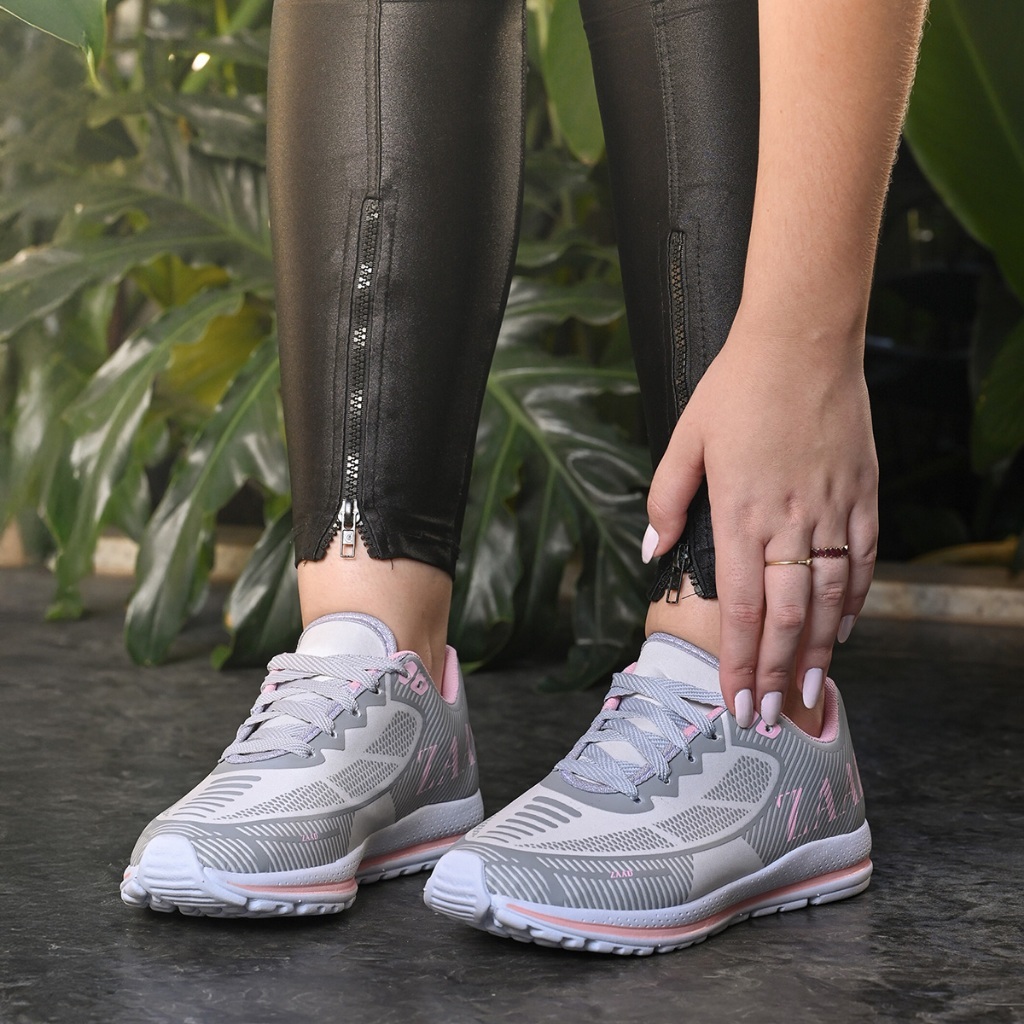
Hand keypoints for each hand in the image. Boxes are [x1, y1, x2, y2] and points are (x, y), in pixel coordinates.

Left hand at [644, 316, 877, 722]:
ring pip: (828, 599)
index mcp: (739, 514)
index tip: (734, 701)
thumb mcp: (684, 440)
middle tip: (769, 718)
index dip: (736, 663)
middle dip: (773, 674)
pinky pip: (863, 561)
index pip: (737, 610)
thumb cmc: (735, 389)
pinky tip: (843, 630)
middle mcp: (788, 522)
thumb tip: (650, 552)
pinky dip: (854, 601)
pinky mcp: (863, 495)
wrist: (801, 342)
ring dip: (817, 652)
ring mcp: (832, 510)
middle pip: (783, 618)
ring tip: (808, 693)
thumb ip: (666, 501)